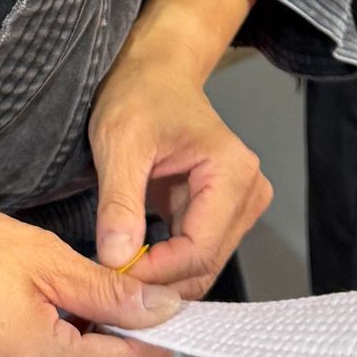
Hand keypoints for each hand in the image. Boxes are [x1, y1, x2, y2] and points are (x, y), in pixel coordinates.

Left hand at [87, 0, 272, 301]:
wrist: (156, 72)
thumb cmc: (141, 94)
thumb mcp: (120, 142)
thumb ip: (119, 202)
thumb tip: (115, 260)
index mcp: (232, 172)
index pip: (200, 249)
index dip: (157, 272)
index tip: (112, 277)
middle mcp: (248, 192)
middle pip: (205, 263)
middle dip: (158, 280)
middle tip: (108, 284)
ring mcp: (238, 204)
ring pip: (201, 266)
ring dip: (161, 277)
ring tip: (116, 273)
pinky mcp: (221, 212)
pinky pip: (194, 254)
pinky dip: (163, 264)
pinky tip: (132, 263)